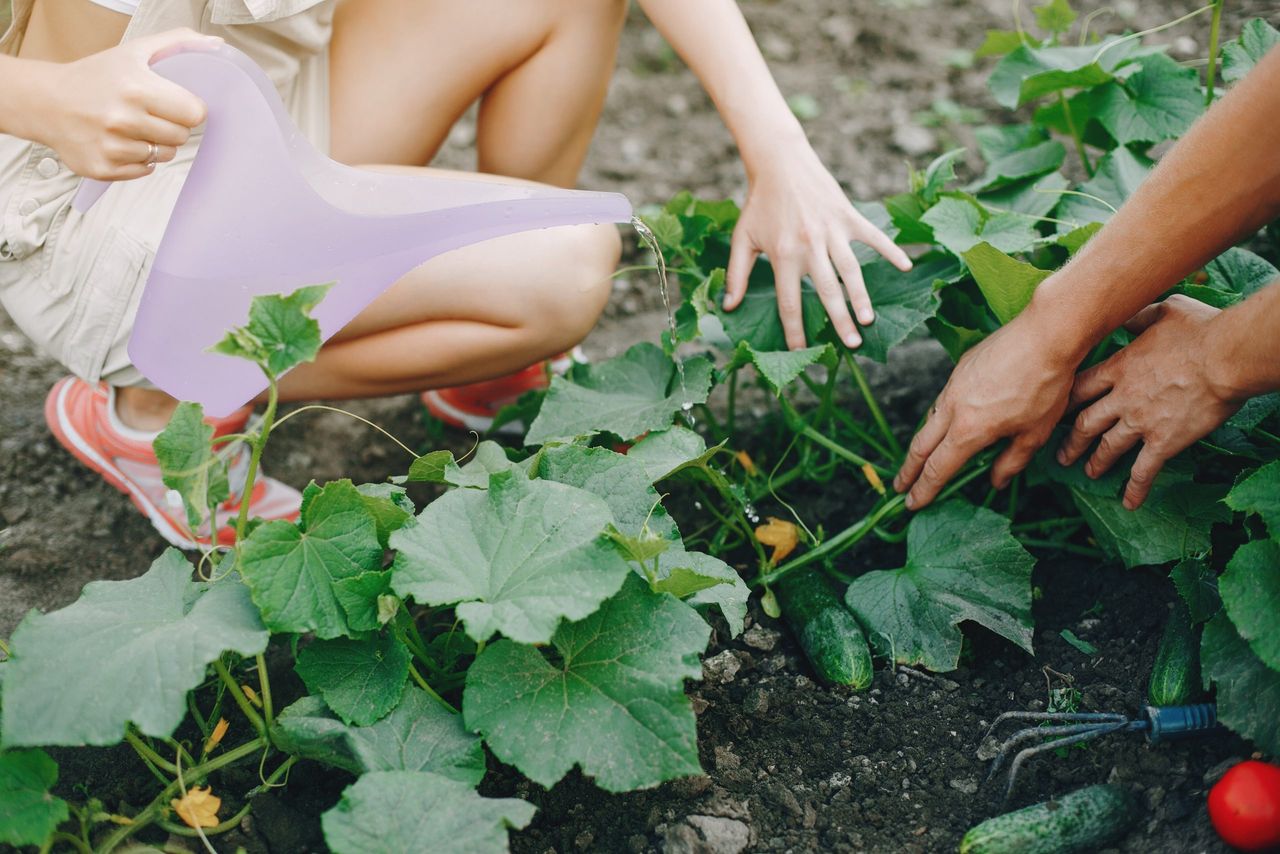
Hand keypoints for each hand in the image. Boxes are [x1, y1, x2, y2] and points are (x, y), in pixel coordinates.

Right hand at [21, 29, 220, 180]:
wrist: (46, 101)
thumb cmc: (95, 76)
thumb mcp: (133, 51)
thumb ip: (177, 43)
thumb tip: (216, 45)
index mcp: (136, 89)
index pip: (194, 113)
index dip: (190, 109)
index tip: (177, 104)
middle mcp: (122, 119)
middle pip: (181, 136)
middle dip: (172, 126)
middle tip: (151, 114)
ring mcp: (111, 147)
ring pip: (164, 155)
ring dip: (156, 143)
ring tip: (133, 127)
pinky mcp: (103, 168)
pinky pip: (145, 171)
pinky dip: (138, 160)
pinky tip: (121, 142)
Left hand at [722, 143, 911, 349]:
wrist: (779, 162)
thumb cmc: (759, 204)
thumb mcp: (743, 239)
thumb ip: (737, 274)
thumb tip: (727, 306)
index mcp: (783, 255)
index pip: (790, 302)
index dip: (795, 330)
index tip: (802, 351)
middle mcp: (809, 245)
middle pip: (827, 291)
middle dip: (839, 320)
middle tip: (853, 345)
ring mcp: (832, 230)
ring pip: (851, 269)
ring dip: (861, 295)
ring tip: (868, 319)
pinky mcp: (847, 215)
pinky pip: (873, 236)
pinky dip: (890, 249)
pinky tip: (906, 266)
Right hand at [893, 316, 1077, 508]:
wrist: (1045, 335)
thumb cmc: (1045, 386)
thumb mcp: (1035, 433)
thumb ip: (1012, 461)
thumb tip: (996, 481)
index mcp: (969, 431)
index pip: (938, 468)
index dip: (924, 489)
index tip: (912, 504)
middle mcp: (953, 409)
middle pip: (920, 446)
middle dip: (908, 470)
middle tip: (899, 487)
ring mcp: (953, 386)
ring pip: (929, 421)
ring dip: (922, 444)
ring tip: (921, 458)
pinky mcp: (960, 368)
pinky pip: (943, 400)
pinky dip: (938, 419)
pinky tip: (948, 422)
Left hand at [1057, 295, 1240, 508]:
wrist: (1225, 357)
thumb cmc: (1199, 331)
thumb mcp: (1163, 312)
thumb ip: (1139, 318)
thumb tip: (1128, 317)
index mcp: (1119, 368)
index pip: (1079, 388)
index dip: (1064, 402)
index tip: (1053, 412)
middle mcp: (1122, 398)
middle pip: (1085, 423)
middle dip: (1070, 440)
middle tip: (1061, 454)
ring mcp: (1140, 422)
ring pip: (1108, 447)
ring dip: (1096, 462)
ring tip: (1088, 473)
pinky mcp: (1163, 442)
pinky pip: (1143, 470)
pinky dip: (1134, 488)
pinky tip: (1129, 503)